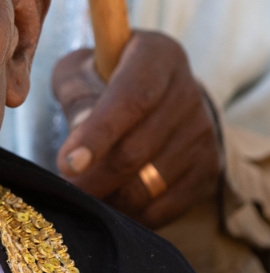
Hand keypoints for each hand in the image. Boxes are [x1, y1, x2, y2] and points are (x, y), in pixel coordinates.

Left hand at [52, 32, 221, 227]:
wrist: (153, 91)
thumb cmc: (102, 78)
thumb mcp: (80, 70)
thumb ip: (74, 99)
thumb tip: (74, 153)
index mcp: (157, 57)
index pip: (131, 99)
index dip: (98, 135)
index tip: (67, 165)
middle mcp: (188, 91)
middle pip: (138, 149)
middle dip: (95, 178)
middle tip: (65, 190)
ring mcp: (203, 131)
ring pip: (150, 183)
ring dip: (111, 199)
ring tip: (86, 196)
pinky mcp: (207, 166)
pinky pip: (168, 205)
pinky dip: (135, 215)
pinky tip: (112, 207)